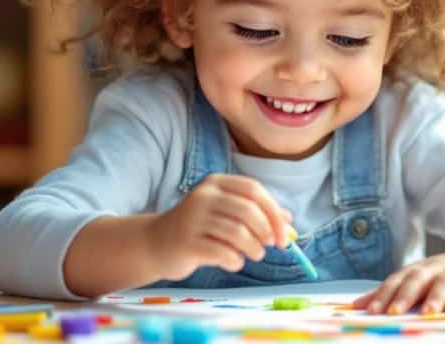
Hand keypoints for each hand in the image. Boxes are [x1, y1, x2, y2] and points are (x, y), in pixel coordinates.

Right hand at [147, 174, 291, 280]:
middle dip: (267, 231)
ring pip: (237, 232)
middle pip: (247, 210)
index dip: (274, 212)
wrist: (155, 244)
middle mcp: (203, 196)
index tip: (286, 234)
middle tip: (271, 246)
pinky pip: (222, 252)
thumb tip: (289, 222)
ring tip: (254, 255)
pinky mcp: (186, 242)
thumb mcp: (226, 215)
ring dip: (254, 248)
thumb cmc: (198, 229)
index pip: (254, 190)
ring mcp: (192, 218)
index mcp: (216, 183)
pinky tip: (233, 262)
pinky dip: (236, 261)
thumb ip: (256, 214)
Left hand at [352, 249, 444, 314]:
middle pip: (418, 279)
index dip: (383, 295)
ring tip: (428, 312)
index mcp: (418, 270)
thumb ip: (391, 293)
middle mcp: (436, 269)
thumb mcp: (420, 281)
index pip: (397, 281)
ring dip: (436, 296)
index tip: (370, 311)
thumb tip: (357, 305)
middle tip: (393, 311)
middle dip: (405, 296)